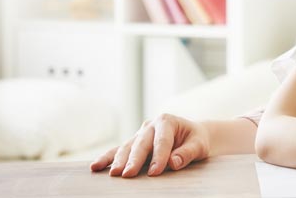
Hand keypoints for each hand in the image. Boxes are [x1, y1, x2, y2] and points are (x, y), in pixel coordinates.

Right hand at [90, 113, 209, 176]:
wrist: (191, 136)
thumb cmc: (196, 140)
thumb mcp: (199, 145)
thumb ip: (187, 153)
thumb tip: (173, 162)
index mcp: (167, 121)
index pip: (162, 141)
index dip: (159, 156)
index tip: (155, 172)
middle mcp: (150, 125)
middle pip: (141, 143)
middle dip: (134, 160)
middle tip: (128, 174)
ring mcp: (140, 134)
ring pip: (127, 147)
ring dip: (118, 161)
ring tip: (113, 174)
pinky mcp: (133, 144)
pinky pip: (118, 151)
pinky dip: (107, 159)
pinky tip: (95, 167)